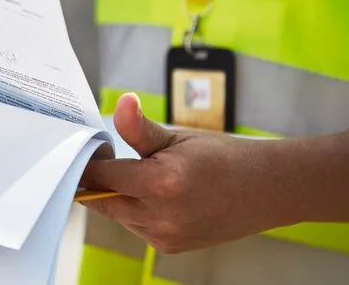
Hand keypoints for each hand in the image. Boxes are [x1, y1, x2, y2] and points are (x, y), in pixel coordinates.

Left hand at [80, 93, 290, 252]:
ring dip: (115, 197)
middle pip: (102, 201)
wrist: (264, 189)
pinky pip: (135, 227)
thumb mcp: (177, 137)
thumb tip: (122, 103)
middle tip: (101, 160)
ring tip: (134, 175)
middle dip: (96, 181)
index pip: (101, 176)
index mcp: (161, 183)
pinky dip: (133, 211)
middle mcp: (160, 216)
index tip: (83, 150)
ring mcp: (165, 236)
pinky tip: (151, 195)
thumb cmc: (221, 157)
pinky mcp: (169, 246)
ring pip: (117, 216)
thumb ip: (139, 128)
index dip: (87, 163)